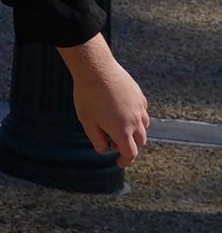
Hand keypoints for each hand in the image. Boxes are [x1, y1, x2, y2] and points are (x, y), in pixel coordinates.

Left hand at [64, 37, 149, 162]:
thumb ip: (96, 139)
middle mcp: (136, 121)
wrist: (97, 70)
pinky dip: (136, 117)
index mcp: (122, 130)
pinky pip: (143, 112)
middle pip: (140, 141)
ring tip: (117, 127)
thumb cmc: (88, 97)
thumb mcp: (87, 122)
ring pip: (145, 127)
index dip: (125, 161)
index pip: (130, 153)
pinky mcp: (140, 96)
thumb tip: (104, 150)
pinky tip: (122, 112)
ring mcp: (140, 107)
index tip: (119, 162)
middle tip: (112, 142)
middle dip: (130, 146)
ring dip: (135, 132)